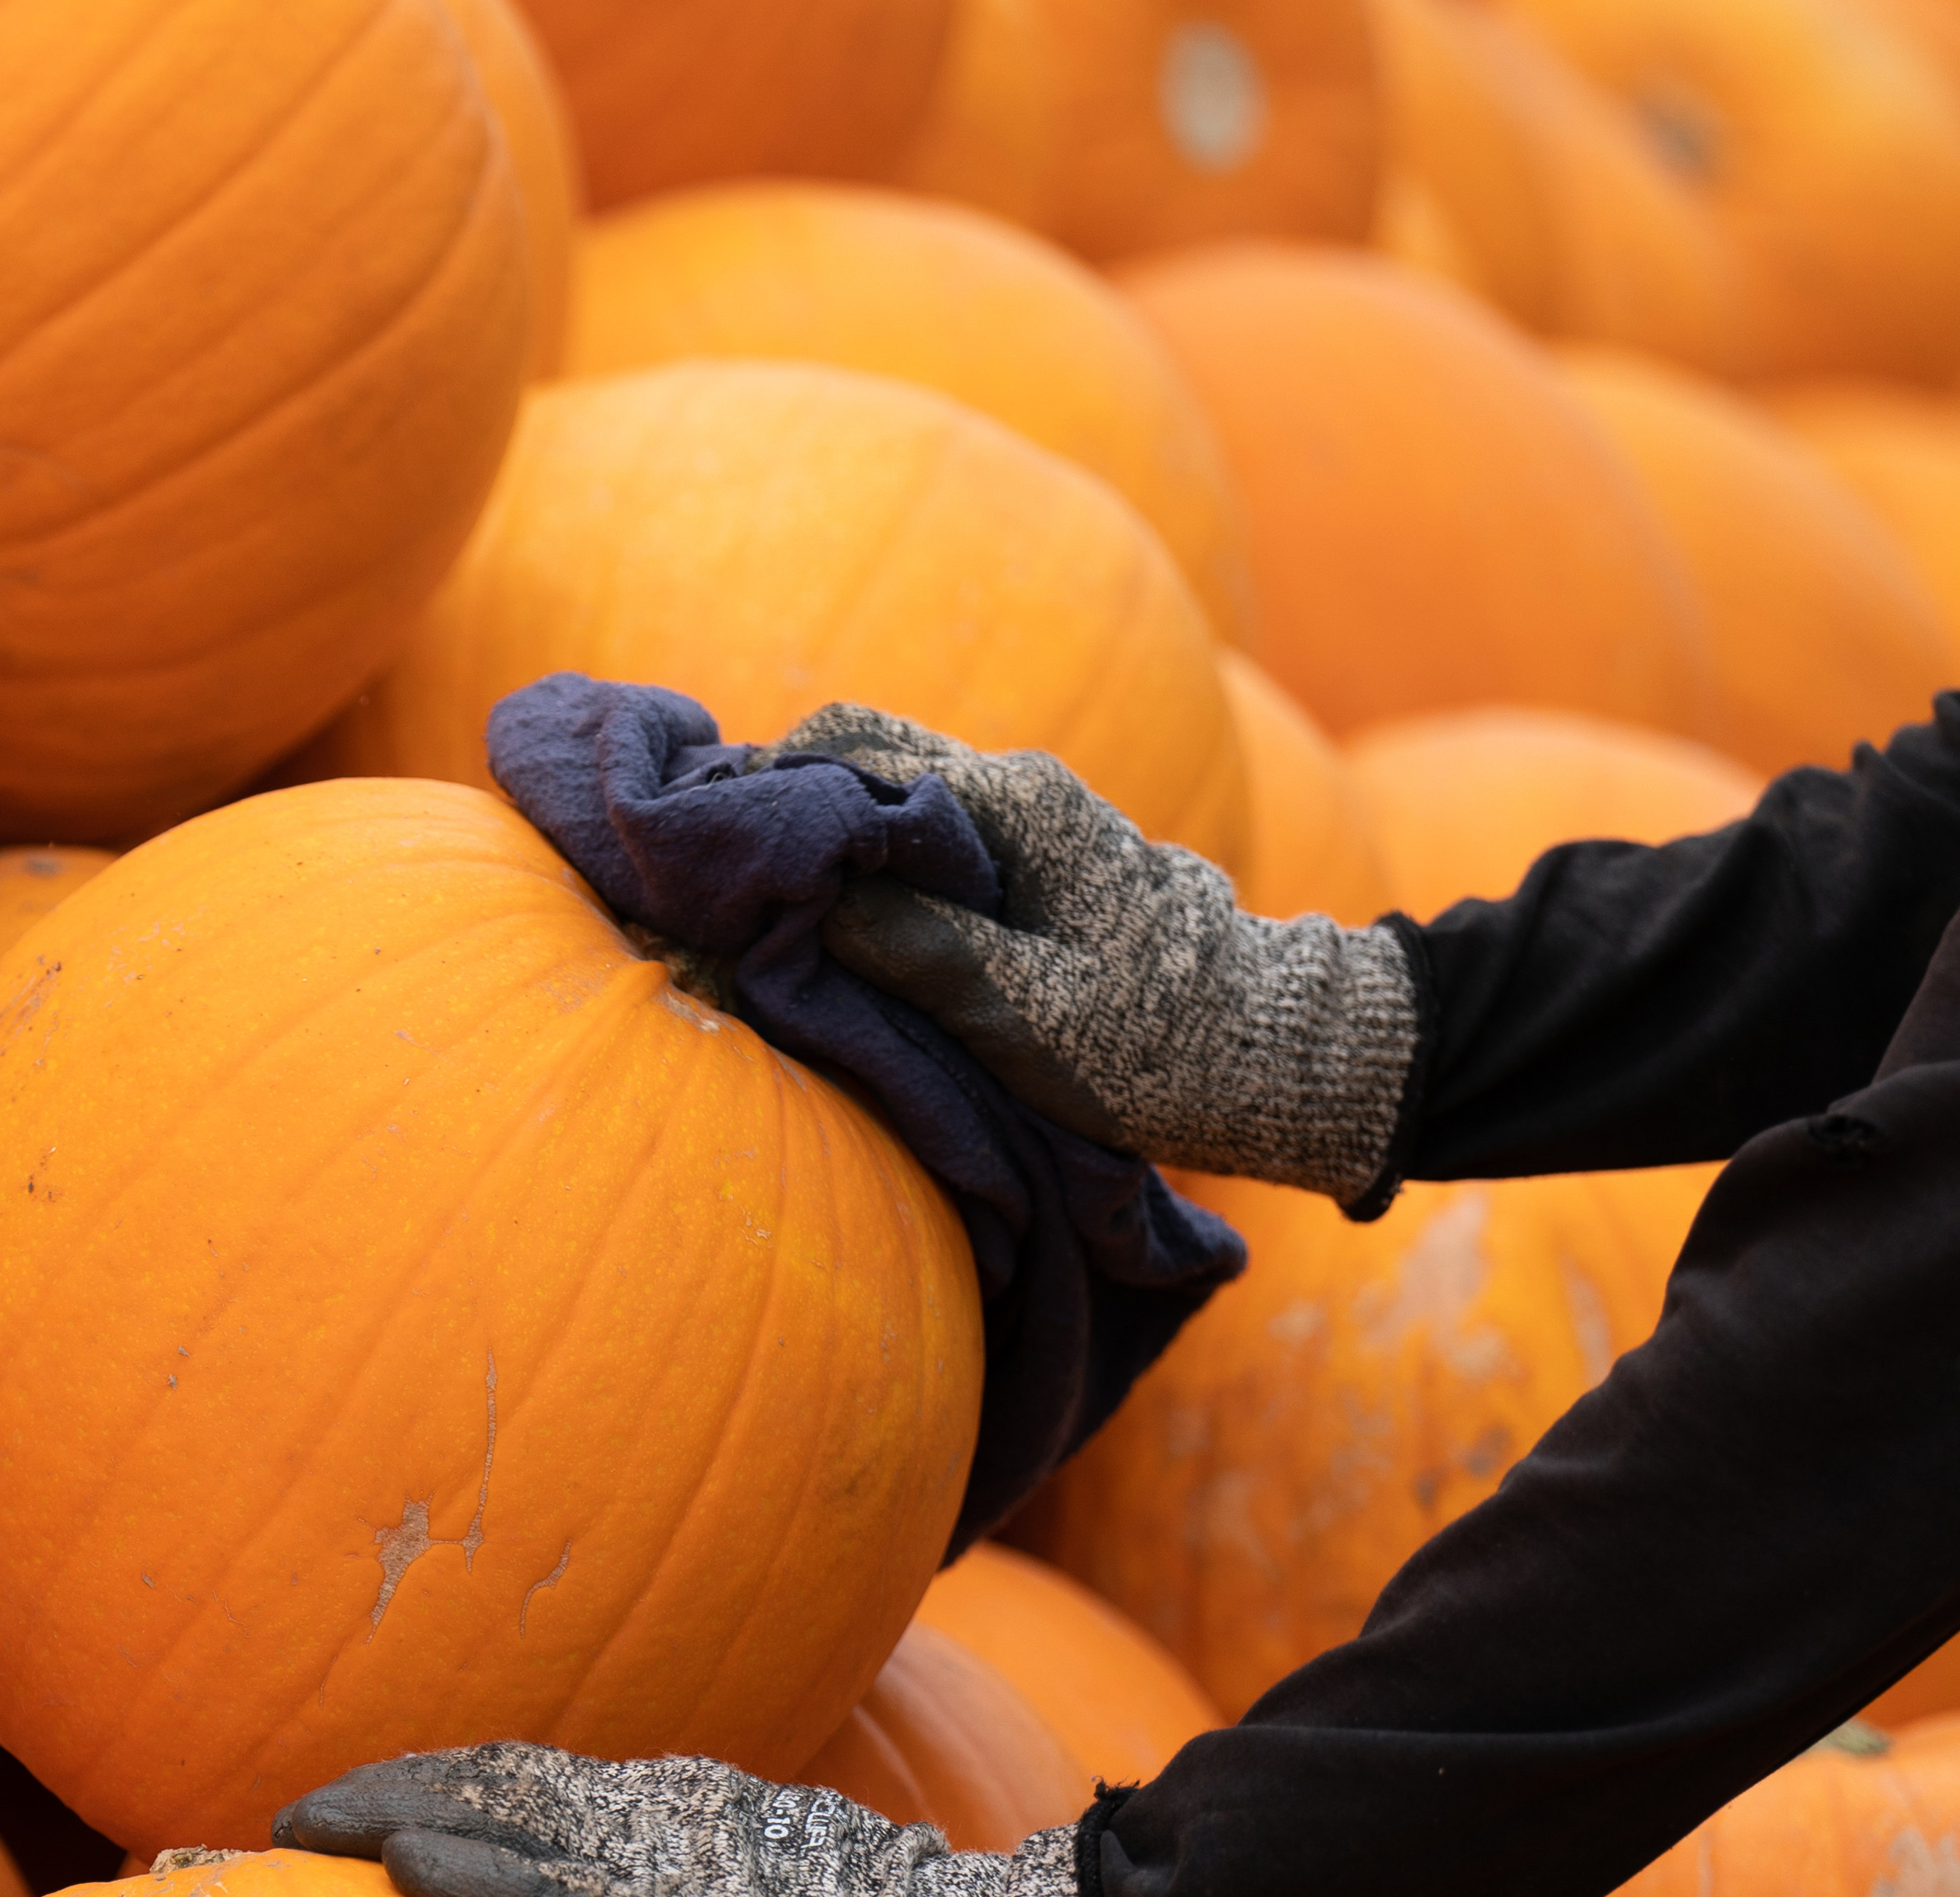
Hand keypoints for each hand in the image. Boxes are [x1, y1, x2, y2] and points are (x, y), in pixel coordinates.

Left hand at [271, 1743, 1154, 1896]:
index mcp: (672, 1822)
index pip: (524, 1786)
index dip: (426, 1789)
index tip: (332, 1810)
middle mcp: (669, 1838)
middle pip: (504, 1797)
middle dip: (390, 1800)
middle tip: (286, 1822)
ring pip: (534, 1850)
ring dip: (425, 1841)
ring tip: (329, 1839)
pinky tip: (419, 1881)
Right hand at [774, 703, 1422, 1207]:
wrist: (1280, 1058)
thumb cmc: (1162, 1047)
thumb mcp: (1026, 1014)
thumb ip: (914, 946)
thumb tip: (804, 901)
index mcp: (1010, 801)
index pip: (844, 752)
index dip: (762, 799)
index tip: (703, 859)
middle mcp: (1015, 784)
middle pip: (857, 749)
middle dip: (781, 803)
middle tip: (717, 879)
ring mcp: (1026, 817)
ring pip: (886, 791)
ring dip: (821, 838)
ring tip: (758, 907)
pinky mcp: (1031, 860)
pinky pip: (921, 835)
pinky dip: (865, 864)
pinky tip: (830, 923)